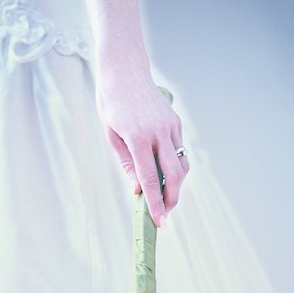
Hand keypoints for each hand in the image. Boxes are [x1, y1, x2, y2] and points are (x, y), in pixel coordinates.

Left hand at [95, 70, 189, 227]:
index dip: (155, 204)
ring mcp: (170, 127)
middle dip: (171, 200)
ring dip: (176, 186)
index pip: (151, 179)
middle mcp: (158, 132)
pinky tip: (166, 175)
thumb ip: (127, 164)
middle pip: (174, 176)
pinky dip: (175, 167)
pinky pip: (180, 151)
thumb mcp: (111, 135)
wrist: (124, 70)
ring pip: (182, 165)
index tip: (160, 222)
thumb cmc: (112, 103)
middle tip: (165, 215)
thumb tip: (138, 188)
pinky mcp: (176, 123)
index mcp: (138, 137)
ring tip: (165, 197)